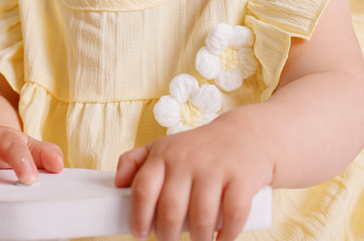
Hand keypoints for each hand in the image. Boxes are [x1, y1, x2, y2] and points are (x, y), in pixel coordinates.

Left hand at [114, 116, 274, 240]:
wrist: (246, 133)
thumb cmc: (199, 149)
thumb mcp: (165, 147)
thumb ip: (136, 161)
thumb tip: (116, 184)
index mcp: (165, 154)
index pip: (143, 189)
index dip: (138, 218)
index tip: (141, 235)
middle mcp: (188, 160)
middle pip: (170, 209)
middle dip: (167, 236)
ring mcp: (216, 168)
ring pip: (201, 217)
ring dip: (198, 240)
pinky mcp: (242, 177)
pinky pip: (233, 214)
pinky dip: (226, 235)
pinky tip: (221, 240)